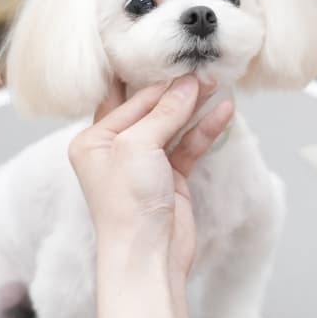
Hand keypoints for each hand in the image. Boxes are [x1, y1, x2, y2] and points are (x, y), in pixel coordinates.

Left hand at [68, 75, 233, 278]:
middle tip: (201, 69)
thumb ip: (164, 112)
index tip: (179, 62)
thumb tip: (187, 84)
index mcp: (93, 141)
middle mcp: (117, 151)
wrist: (147, 255)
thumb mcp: (138, 146)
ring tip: (216, 84)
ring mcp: (145, 164)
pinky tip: (223, 112)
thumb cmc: (126, 205)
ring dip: (194, 107)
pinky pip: (189, 146)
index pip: (127, 99)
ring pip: (173, 126)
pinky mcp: (171, 178)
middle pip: (150, 110)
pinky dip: (205, 129)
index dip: (155, 81)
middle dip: (177, 91)